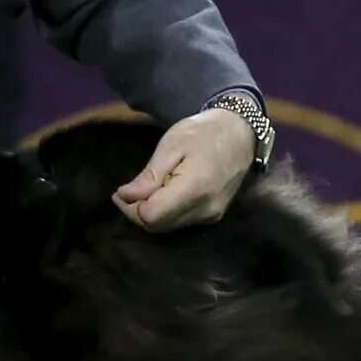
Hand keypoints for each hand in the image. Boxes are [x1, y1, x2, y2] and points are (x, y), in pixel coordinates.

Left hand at [113, 107, 256, 229]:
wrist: (240, 133)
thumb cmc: (203, 133)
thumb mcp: (171, 146)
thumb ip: (149, 176)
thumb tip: (125, 197)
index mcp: (195, 188)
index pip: (152, 216)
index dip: (131, 207)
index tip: (120, 192)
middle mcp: (206, 209)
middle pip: (158, 226)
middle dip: (136, 213)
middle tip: (126, 192)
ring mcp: (212, 216)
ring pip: (168, 227)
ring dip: (150, 214)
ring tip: (143, 191)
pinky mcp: (214, 216)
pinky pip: (181, 222)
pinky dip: (166, 213)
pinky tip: (162, 194)